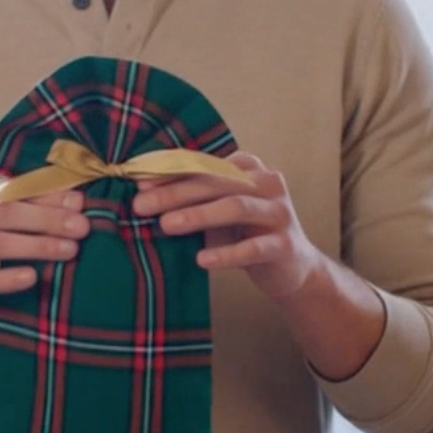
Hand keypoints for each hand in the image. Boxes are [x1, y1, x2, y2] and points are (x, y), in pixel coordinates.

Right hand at [0, 177, 90, 323]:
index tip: (79, 200)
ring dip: (37, 245)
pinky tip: (33, 276)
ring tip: (70, 249)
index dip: (45, 194)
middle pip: (4, 213)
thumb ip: (6, 205)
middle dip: (48, 218)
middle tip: (82, 225)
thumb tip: (67, 198)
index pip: (6, 189)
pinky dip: (8, 277)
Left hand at [132, 152, 385, 378]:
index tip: (140, 182)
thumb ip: (192, 197)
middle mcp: (269, 182)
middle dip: (176, 193)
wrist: (292, 268)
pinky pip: (254, 248)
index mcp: (250, 168)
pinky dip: (226, 253)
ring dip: (198, 216)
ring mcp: (280, 213)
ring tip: (166, 225)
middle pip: (218, 182)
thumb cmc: (246, 233)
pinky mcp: (285, 245)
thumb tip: (144, 192)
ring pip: (236, 207)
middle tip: (142, 205)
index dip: (172, 171)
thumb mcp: (219, 209)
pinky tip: (202, 260)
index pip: (206, 164)